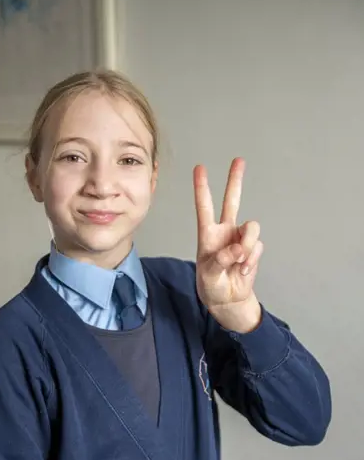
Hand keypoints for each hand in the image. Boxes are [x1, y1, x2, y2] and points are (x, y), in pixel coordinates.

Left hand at [193, 158, 263, 330]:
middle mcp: (225, 231)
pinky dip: (252, 260)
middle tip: (239, 160)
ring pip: (252, 227)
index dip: (202, 188)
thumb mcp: (209, 276)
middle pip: (231, 201)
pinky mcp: (252, 249)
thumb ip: (221, 260)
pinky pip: (258, 247)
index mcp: (208, 235)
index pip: (204, 208)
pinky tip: (244, 270)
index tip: (200, 168)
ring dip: (248, 245)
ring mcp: (240, 239)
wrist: (227, 299)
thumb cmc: (211, 286)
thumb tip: (238, 248)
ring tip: (239, 263)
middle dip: (235, 181)